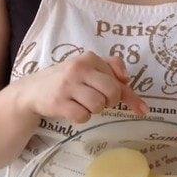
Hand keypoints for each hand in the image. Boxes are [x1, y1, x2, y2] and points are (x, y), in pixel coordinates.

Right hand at [18, 51, 147, 123]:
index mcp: (89, 59)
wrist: (33, 90)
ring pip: (98, 106)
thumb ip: (111, 69)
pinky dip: (81, 117)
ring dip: (94, 110)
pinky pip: (83, 116)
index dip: (131, 96)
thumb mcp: (88, 68)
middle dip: (110, 102)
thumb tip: (128, 80)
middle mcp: (79, 68)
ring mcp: (67, 85)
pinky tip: (72, 110)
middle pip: (112, 92)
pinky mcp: (58, 102)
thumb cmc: (67, 80)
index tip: (142, 110)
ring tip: (83, 104)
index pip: (118, 77)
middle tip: (100, 102)